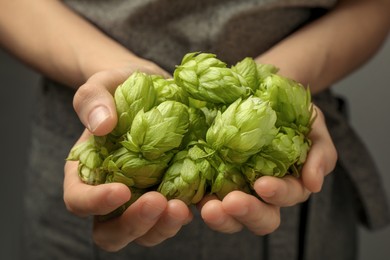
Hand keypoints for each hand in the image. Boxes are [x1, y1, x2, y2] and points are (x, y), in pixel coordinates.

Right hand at [64, 61, 191, 251]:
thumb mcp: (103, 84)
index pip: (78, 200)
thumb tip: (101, 125)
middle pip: (111, 231)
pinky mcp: (170, 194)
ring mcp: (142, 197)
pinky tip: (200, 202)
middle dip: (133, 225)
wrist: (154, 89)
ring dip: (162, 227)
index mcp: (88, 171)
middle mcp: (113, 193)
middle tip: (157, 203)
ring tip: (182, 207)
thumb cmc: (121, 88)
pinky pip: (173, 218)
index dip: (95, 203)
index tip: (121, 190)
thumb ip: (92, 101)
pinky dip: (184, 216)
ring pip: (145, 232)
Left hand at [198, 105, 336, 234]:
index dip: (278, 194)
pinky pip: (202, 194)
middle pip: (259, 217)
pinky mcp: (210, 179)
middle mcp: (261, 193)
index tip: (263, 184)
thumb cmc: (290, 112)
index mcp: (288, 184)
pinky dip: (196, 198)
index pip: (286, 196)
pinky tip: (186, 196)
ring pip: (230, 215)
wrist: (260, 92)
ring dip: (220, 215)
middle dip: (247, 212)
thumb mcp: (313, 127)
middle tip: (231, 202)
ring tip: (208, 207)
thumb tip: (314, 184)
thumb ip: (320, 154)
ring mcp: (234, 188)